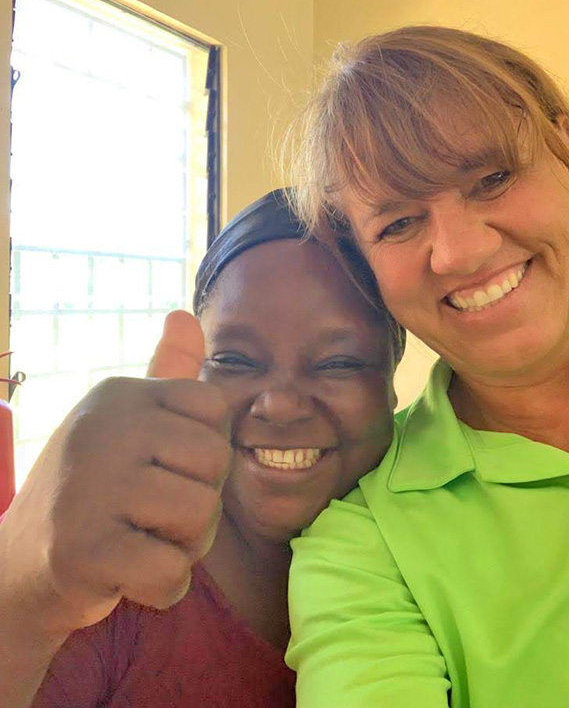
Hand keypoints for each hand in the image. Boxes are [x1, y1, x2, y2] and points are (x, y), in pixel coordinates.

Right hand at [0, 310, 230, 637]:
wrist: (19, 566)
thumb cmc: (93, 491)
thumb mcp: (128, 424)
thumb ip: (165, 375)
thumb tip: (185, 314)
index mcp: (120, 395)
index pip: (215, 408)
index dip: (204, 452)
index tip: (165, 469)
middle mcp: (104, 427)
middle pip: (217, 461)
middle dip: (200, 503)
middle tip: (152, 515)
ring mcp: (90, 486)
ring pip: (201, 515)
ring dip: (183, 546)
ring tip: (139, 541)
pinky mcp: (84, 549)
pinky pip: (172, 572)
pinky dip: (162, 586)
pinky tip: (127, 577)